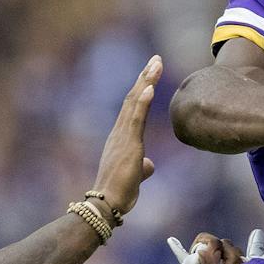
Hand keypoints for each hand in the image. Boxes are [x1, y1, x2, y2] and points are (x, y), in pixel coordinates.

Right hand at [91, 55, 161, 214]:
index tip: (152, 72)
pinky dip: (143, 101)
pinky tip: (150, 87)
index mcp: (122, 138)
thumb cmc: (119, 193)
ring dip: (146, 82)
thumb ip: (142, 168)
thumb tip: (150, 165)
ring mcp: (122, 136)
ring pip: (134, 103)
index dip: (143, 89)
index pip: (134, 108)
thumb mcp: (136, 176)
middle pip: (133, 98)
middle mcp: (120, 132)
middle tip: (156, 59)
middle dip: (146, 77)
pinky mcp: (127, 144)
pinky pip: (136, 118)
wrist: (106, 204)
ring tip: (156, 64)